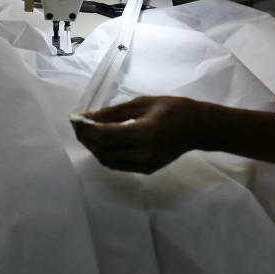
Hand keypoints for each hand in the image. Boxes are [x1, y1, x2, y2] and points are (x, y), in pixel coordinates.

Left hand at [71, 96, 203, 173]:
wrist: (200, 127)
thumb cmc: (174, 108)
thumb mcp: (143, 103)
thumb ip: (114, 112)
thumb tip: (88, 117)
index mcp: (144, 133)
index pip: (105, 135)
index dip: (86, 128)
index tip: (74, 118)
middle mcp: (143, 153)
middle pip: (103, 150)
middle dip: (85, 138)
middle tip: (77, 124)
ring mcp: (145, 165)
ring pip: (107, 161)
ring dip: (93, 148)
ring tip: (86, 133)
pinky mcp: (146, 170)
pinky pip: (118, 165)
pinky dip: (105, 155)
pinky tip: (102, 142)